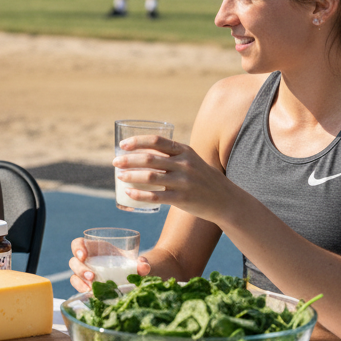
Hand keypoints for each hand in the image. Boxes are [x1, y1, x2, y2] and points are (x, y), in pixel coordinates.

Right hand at [66, 237, 151, 293]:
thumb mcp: (136, 261)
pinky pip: (79, 288)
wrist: (134, 278)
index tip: (83, 255)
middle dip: (80, 268)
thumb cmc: (131, 264)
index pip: (78, 244)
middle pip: (74, 262)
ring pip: (74, 276)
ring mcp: (85, 274)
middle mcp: (87, 261)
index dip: (77, 248)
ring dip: (80, 281)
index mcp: (94, 248)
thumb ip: (141, 263)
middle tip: (91, 276)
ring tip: (91, 288)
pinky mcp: (88, 286)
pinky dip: (83, 291)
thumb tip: (144, 266)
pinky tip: (91, 294)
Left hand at [114, 134, 234, 224]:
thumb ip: (172, 155)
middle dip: (128, 160)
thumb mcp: (191, 159)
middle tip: (115, 162)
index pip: (157, 141)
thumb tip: (142, 152)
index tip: (123, 146)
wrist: (225, 199)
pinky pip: (156, 196)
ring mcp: (183, 182)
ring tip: (119, 177)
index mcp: (184, 151)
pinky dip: (139, 195)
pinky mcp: (182, 199)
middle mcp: (184, 164)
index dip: (137, 141)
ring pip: (150, 177)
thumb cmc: (202, 178)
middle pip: (149, 159)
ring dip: (130, 176)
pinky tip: (129, 193)